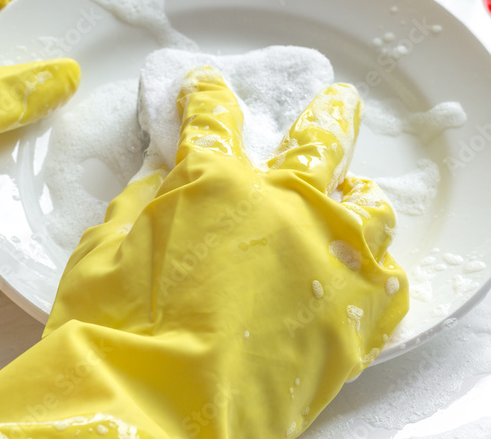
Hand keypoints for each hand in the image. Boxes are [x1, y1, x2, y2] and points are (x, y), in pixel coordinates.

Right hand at [0, 67, 407, 438]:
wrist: (153, 417)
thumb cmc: (114, 333)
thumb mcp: (103, 250)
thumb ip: (141, 205)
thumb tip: (162, 185)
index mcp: (217, 182)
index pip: (213, 117)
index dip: (207, 95)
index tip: (206, 85)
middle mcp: (284, 209)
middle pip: (320, 140)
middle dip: (327, 113)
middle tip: (338, 100)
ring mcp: (326, 265)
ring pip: (370, 208)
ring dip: (361, 194)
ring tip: (358, 191)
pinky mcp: (351, 326)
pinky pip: (387, 287)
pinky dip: (377, 272)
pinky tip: (367, 269)